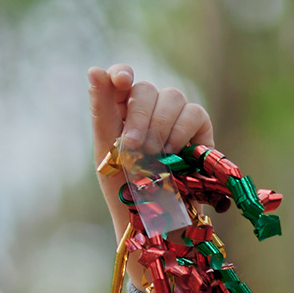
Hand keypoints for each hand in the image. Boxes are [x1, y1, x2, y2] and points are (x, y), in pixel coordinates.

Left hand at [88, 64, 213, 238]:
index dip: (121, 74)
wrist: (155, 223)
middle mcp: (149, 110)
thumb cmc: (126, 191)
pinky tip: (173, 153)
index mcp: (122, 112)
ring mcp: (175, 117)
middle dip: (139, 116)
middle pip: (146, 88)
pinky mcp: (199, 129)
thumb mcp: (107, 152)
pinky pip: (193, 113)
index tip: (122, 82)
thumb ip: (102, 110)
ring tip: (154, 156)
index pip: (121, 77)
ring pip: (172, 96)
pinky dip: (181, 132)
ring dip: (159, 127)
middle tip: (135, 147)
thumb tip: (94, 68)